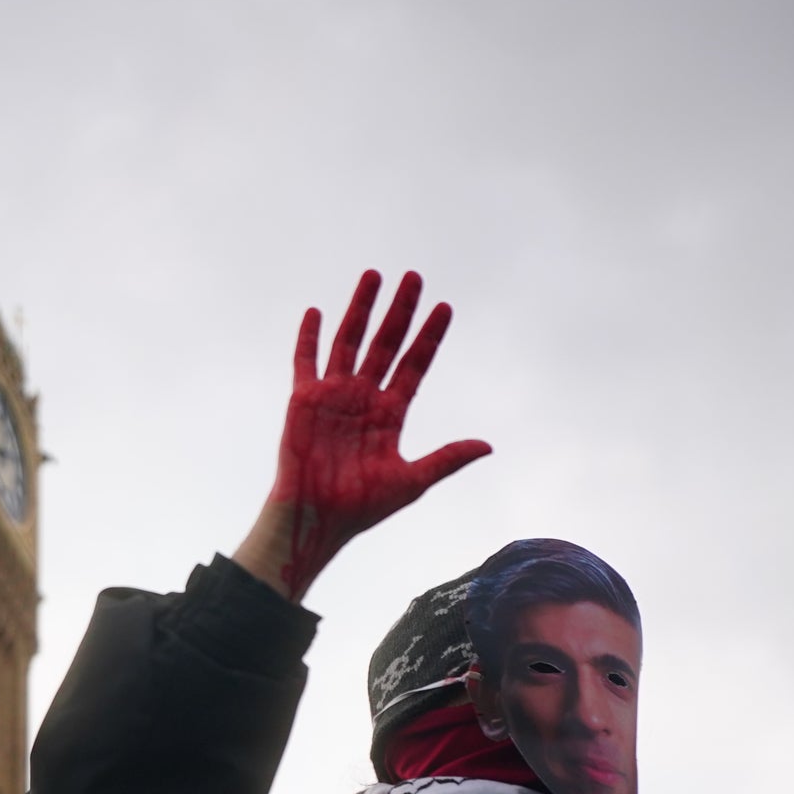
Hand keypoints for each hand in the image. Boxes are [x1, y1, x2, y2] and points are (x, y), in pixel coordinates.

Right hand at [233, 270, 489, 601]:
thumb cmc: (361, 507)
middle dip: (401, 310)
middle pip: (386, 344)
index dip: (430, 337)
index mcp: (390, 414)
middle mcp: (364, 398)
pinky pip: (306, 362)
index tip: (445, 308)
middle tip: (415, 277)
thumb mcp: (412, 481)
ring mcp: (334, 396)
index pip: (414, 365)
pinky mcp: (304, 400)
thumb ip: (447, 458)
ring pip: (350, 341)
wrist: (317, 518)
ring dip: (361, 308)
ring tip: (374, 276)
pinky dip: (308, 337)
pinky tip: (316, 311)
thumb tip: (488, 446)